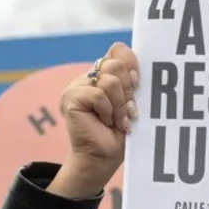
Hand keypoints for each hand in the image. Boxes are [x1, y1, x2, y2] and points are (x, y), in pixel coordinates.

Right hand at [51, 43, 139, 198]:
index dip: (131, 65)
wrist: (104, 157)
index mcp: (107, 74)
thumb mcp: (132, 103)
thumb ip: (132, 81)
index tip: (138, 84)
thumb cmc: (120, 133)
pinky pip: (98, 95)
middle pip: (116, 64)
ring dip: (119, 106)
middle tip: (128, 112)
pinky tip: (105, 122)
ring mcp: (79, 85)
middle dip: (128, 92)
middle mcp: (92, 76)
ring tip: (117, 121)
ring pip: (110, 80)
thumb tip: (132, 65)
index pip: (119, 51)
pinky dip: (107, 111)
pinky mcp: (71, 96)